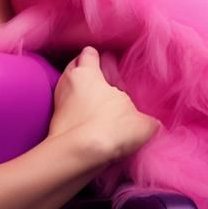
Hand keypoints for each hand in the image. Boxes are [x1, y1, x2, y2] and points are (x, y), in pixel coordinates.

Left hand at [48, 47, 158, 162]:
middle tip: (101, 81)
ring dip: (79, 93)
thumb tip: (153, 124)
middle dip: (85, 71)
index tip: (107, 62)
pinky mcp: (54, 121)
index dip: (98, 56)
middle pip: (74, 66)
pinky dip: (74, 112)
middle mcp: (68, 81)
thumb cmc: (111, 128)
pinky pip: (66, 109)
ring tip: (95, 104)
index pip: (89, 53)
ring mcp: (58, 101)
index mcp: (87, 72)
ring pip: (68, 88)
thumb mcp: (141, 124)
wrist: (79, 155)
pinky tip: (88, 122)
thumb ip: (148, 120)